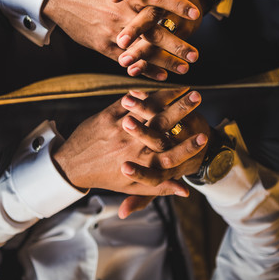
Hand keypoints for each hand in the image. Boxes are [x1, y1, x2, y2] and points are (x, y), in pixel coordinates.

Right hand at [42, 0, 199, 80]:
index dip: (178, 6)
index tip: (196, 14)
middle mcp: (122, 15)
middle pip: (154, 32)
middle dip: (176, 45)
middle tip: (196, 56)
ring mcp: (113, 33)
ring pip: (142, 50)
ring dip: (164, 62)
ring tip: (183, 69)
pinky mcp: (104, 46)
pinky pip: (128, 60)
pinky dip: (144, 68)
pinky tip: (161, 75)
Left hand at [52, 87, 207, 201]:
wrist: (74, 164)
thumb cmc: (108, 176)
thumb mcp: (133, 187)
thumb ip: (160, 188)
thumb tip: (185, 192)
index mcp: (140, 164)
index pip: (170, 156)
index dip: (188, 147)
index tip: (204, 137)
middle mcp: (130, 146)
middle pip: (162, 126)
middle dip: (182, 110)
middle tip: (198, 97)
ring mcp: (119, 128)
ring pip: (147, 109)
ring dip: (168, 96)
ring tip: (185, 89)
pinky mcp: (108, 115)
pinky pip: (130, 100)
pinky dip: (147, 93)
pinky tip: (161, 88)